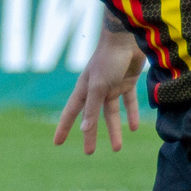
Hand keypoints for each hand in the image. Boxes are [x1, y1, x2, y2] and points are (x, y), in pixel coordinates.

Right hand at [52, 28, 145, 154]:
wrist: (127, 37)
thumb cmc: (108, 59)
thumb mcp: (99, 86)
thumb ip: (92, 107)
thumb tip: (84, 129)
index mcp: (84, 89)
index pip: (71, 113)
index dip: (64, 128)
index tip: (57, 143)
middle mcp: (96, 90)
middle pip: (91, 117)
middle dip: (90, 135)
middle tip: (89, 152)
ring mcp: (112, 86)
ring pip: (111, 113)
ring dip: (114, 130)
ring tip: (117, 148)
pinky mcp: (127, 81)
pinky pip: (128, 102)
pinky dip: (131, 114)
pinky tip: (133, 127)